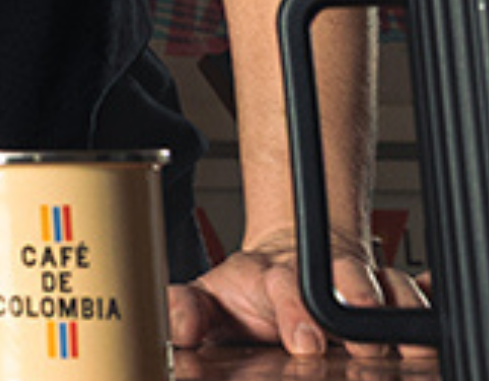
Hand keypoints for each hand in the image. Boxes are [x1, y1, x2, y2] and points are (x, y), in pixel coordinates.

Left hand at [170, 229, 429, 353]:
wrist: (285, 258)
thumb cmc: (249, 290)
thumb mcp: (208, 299)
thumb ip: (185, 310)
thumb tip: (177, 328)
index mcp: (273, 275)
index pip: (286, 285)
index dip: (296, 311)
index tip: (303, 342)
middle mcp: (320, 275)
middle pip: (346, 281)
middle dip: (357, 306)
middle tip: (361, 344)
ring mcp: (359, 282)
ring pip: (389, 286)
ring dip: (397, 313)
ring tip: (404, 344)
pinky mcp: (390, 295)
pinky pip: (416, 296)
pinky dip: (422, 313)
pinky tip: (423, 334)